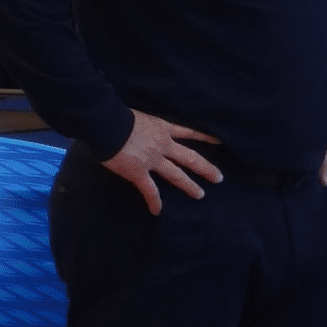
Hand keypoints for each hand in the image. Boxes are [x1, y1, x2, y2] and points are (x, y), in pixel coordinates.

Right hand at [103, 110, 222, 214]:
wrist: (107, 123)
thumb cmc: (119, 115)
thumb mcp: (141, 116)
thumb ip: (147, 127)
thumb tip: (142, 131)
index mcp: (162, 128)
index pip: (188, 132)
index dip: (204, 136)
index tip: (219, 141)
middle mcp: (162, 145)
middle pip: (189, 158)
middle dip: (205, 168)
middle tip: (219, 178)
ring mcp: (152, 160)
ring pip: (176, 175)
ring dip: (189, 186)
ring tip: (201, 195)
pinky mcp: (138, 173)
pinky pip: (149, 190)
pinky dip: (154, 201)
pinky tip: (157, 211)